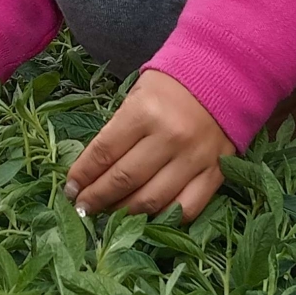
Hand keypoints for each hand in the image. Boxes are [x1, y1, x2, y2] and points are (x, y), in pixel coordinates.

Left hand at [64, 70, 233, 222]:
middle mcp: (170, 137)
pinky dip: (163, 218)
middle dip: (97, 198)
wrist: (225, 76)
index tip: (70, 189)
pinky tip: (147, 217)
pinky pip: (187, 208)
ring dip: (124, 213)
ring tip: (108, 214)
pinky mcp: (216, 173)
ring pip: (152, 200)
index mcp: (145, 112)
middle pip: (124, 180)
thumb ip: (117, 131)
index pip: (103, 152)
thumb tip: (92, 171)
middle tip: (83, 207)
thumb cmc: (172, 85)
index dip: (82, 175)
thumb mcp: (137, 96)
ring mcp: (195, 158)